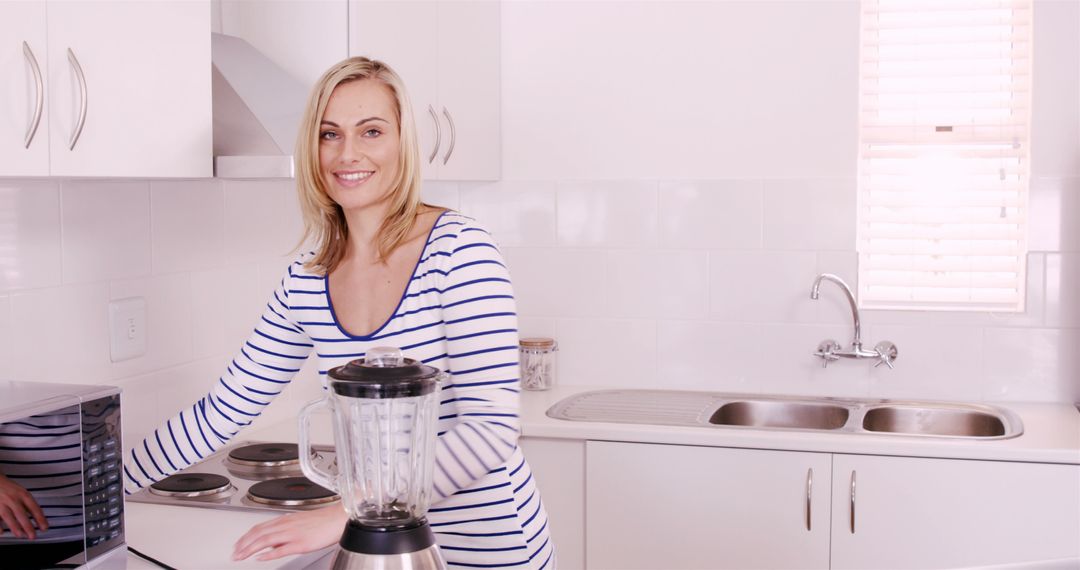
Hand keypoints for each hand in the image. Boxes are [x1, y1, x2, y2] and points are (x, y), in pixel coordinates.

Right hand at [0, 473, 47, 539]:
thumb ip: (28, 505)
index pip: (34, 508)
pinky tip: (2, 533)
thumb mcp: (22, 492)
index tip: (45, 528)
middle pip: (21, 513)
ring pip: (8, 516)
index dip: (40, 518)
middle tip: (33, 536)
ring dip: (15, 527)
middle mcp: (13, 498)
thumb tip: (37, 518)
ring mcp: (1, 503)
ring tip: (20, 535)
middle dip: (28, 526)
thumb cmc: (10, 488)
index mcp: (23, 494)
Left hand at [232, 504, 346, 561]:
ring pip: (265, 540)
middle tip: (234, 554)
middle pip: (258, 533)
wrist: (338, 518)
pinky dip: (268, 554)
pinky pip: (281, 549)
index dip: (245, 537)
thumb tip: (271, 542)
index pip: (258, 528)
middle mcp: (286, 525)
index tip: (237, 545)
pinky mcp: (300, 543)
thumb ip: (283, 530)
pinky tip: (260, 558)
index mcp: (285, 520)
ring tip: (241, 556)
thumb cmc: (322, 522)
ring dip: (250, 548)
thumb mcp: (299, 523)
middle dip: (243, 545)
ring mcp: (292, 534)